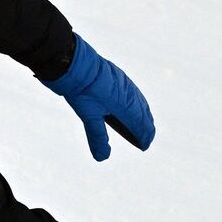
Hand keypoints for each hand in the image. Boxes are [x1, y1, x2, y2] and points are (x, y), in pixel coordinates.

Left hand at [39, 34, 154, 161]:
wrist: (74, 63)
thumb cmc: (82, 90)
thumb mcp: (89, 116)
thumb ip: (97, 137)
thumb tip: (103, 158)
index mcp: (125, 104)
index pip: (139, 123)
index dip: (143, 136)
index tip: (144, 146)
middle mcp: (129, 93)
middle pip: (143, 113)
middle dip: (146, 127)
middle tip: (147, 138)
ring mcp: (125, 83)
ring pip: (139, 101)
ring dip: (144, 114)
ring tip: (144, 122)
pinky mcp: (118, 76)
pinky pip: (133, 92)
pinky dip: (137, 102)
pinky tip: (132, 103)